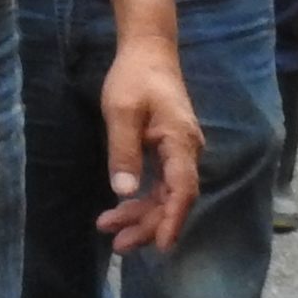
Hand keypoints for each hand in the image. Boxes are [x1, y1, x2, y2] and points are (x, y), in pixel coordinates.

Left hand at [95, 37, 204, 254]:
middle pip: (174, 199)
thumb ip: (124, 151)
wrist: (147, 52)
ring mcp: (180, 152)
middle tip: (118, 245)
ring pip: (166, 194)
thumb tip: (123, 191)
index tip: (161, 245)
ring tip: (110, 231)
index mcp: (180, 142)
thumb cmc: (134, 78)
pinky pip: (161, 183)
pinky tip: (121, 209)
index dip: (173, 220)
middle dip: (148, 224)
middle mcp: (187, 151)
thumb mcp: (121, 111)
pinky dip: (142, 199)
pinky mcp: (170, 151)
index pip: (183, 190)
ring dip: (142, 215)